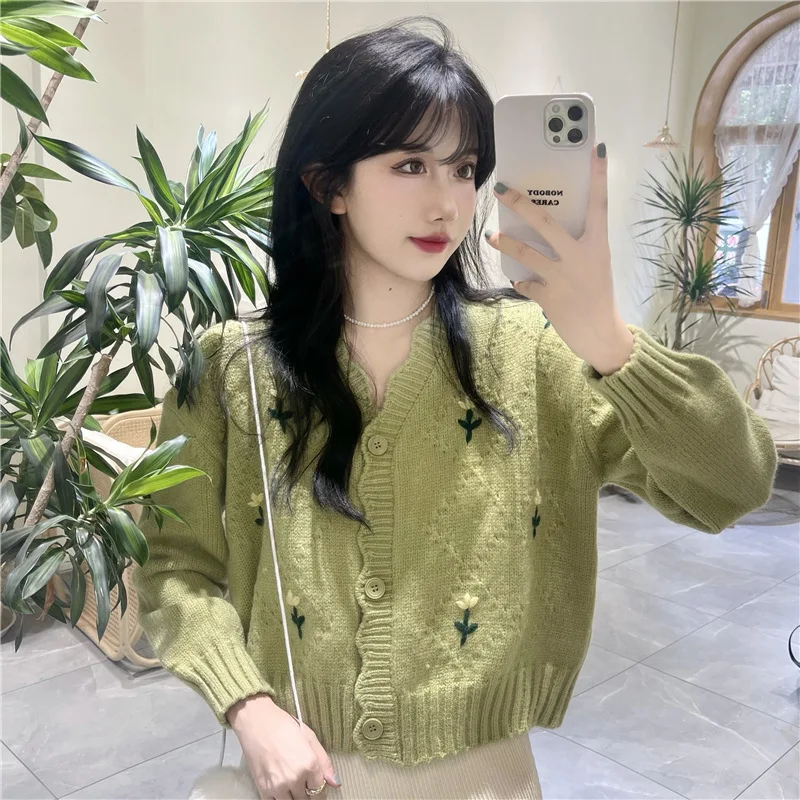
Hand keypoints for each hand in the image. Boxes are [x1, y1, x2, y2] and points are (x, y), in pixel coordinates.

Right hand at [228, 694, 341, 798]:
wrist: (256, 722)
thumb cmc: (284, 726)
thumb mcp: (309, 737)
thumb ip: (324, 762)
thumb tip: (335, 783)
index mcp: (309, 764)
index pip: (320, 792)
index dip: (320, 790)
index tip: (315, 786)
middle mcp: (295, 779)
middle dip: (307, 793)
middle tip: (303, 782)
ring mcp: (278, 786)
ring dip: (294, 797)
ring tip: (291, 783)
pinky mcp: (263, 789)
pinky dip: (279, 798)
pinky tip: (280, 787)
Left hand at [485, 142, 633, 375]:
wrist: (600, 334)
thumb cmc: (598, 294)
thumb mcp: (595, 264)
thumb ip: (578, 244)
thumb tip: (549, 225)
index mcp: (598, 244)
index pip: (599, 204)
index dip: (598, 176)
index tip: (597, 148)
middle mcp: (580, 257)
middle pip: (546, 224)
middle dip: (521, 204)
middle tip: (501, 189)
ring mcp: (562, 277)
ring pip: (526, 254)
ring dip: (505, 243)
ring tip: (491, 235)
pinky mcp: (548, 297)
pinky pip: (525, 283)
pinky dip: (520, 280)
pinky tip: (516, 278)